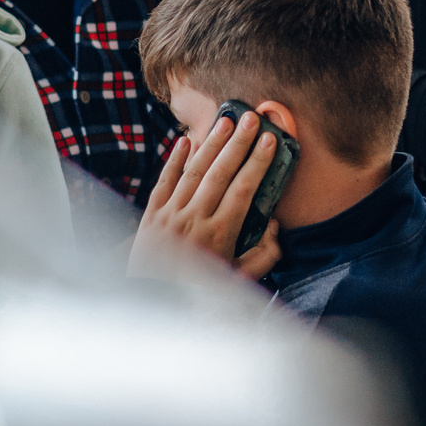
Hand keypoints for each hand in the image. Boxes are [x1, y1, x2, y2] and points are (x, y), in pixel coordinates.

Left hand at [132, 110, 282, 280]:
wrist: (154, 306)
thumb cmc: (201, 295)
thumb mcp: (239, 282)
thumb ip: (263, 255)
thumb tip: (275, 226)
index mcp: (219, 234)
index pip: (243, 189)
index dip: (258, 162)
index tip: (271, 140)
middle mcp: (193, 219)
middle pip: (220, 173)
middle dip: (238, 143)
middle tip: (252, 119)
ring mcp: (169, 216)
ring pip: (193, 172)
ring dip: (211, 144)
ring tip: (226, 122)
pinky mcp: (150, 217)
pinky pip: (164, 182)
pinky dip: (174, 160)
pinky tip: (186, 141)